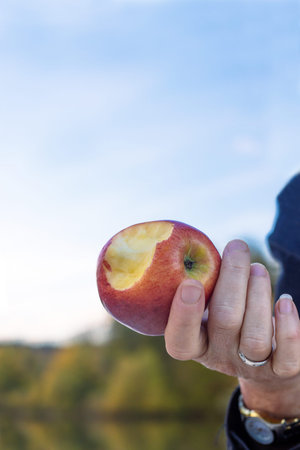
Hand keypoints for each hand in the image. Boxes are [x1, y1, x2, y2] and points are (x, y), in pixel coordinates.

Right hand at [164, 240, 299, 418]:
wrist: (260, 358)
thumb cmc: (225, 315)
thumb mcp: (208, 306)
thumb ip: (204, 283)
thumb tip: (200, 246)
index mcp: (194, 344)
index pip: (179, 341)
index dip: (184, 315)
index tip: (191, 283)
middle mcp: (218, 358)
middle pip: (225, 323)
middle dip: (232, 280)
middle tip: (237, 248)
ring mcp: (249, 367)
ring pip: (255, 338)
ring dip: (259, 295)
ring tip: (258, 269)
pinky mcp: (279, 371)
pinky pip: (288, 358)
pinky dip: (287, 328)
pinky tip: (285, 301)